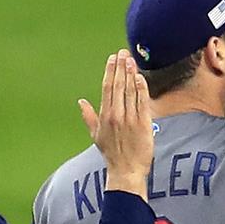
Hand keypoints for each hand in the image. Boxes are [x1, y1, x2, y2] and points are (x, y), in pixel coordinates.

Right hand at [77, 51, 154, 195]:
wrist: (126, 171)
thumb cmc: (112, 154)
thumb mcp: (96, 135)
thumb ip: (89, 116)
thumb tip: (81, 102)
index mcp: (104, 116)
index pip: (107, 88)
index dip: (110, 71)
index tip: (112, 58)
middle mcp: (116, 115)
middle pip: (118, 86)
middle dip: (121, 67)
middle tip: (124, 52)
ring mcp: (130, 119)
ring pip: (130, 91)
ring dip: (131, 74)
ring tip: (132, 60)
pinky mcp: (143, 125)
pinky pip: (142, 103)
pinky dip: (141, 89)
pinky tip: (141, 77)